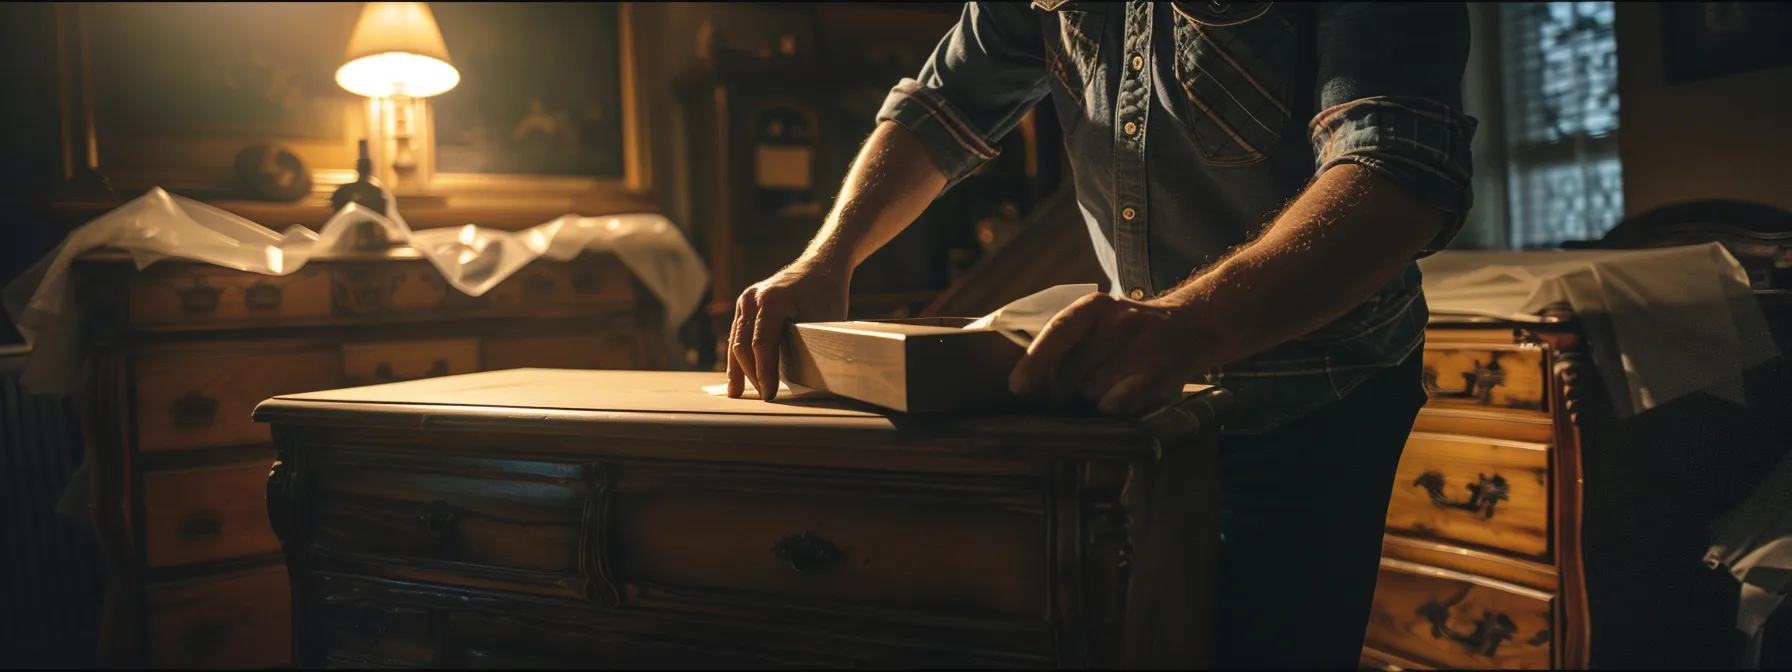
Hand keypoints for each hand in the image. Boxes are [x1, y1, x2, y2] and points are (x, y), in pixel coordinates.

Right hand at [727, 259, 849, 401]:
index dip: (765, 374)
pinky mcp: (745, 306)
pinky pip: (738, 335)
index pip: (762, 345)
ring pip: (736, 341)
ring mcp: (746, 301)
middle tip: (765, 396)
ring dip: (739, 369)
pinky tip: (737, 377)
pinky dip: (739, 356)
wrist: (820, 266)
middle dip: (753, 375)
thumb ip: (811, 347)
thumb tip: (806, 383)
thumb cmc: (827, 296)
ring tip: (737, 394)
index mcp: (772, 301)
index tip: (770, 395)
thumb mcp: (824, 322)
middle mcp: (753, 299)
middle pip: (744, 346)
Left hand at [1007, 292, 1215, 415]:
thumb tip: (1026, 384)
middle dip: (1069, 388)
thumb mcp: (1096, 324)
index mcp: (1094, 308)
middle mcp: (1119, 322)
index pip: (1058, 332)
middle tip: (1087, 382)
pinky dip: (1112, 408)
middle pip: (1071, 375)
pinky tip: (1121, 400)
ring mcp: (1142, 347)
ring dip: (1094, 399)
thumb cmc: (1127, 335)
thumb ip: (1064, 347)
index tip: (1018, 387)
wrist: (1189, 328)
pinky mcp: (1159, 374)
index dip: (1035, 361)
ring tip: (1113, 384)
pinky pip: (1118, 404)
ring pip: (1092, 394)